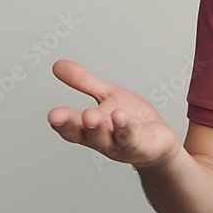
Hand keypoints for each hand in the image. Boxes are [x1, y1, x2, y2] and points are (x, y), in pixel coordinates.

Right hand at [47, 59, 180, 168]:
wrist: (159, 140)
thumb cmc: (132, 118)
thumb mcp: (106, 95)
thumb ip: (83, 82)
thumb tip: (57, 65)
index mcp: (91, 129)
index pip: (72, 128)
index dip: (62, 123)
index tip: (52, 115)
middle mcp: (103, 140)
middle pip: (86, 134)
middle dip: (76, 125)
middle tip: (62, 115)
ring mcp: (121, 146)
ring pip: (108, 139)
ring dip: (99, 128)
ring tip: (92, 114)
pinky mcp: (141, 147)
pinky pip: (132, 140)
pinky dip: (126, 129)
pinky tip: (121, 117)